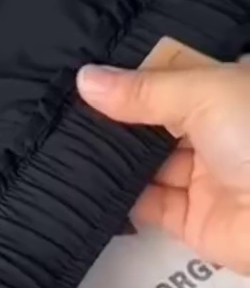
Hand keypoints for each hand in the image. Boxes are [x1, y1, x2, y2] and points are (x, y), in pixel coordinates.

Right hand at [78, 56, 249, 272]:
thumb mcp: (205, 94)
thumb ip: (143, 90)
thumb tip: (85, 78)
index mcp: (227, 91)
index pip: (171, 77)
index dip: (131, 73)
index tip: (80, 67)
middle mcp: (215, 132)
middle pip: (154, 122)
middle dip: (114, 118)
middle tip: (60, 107)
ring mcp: (203, 177)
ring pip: (146, 164)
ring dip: (111, 158)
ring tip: (62, 143)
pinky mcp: (190, 220)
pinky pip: (147, 206)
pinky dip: (118, 198)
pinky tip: (82, 181)